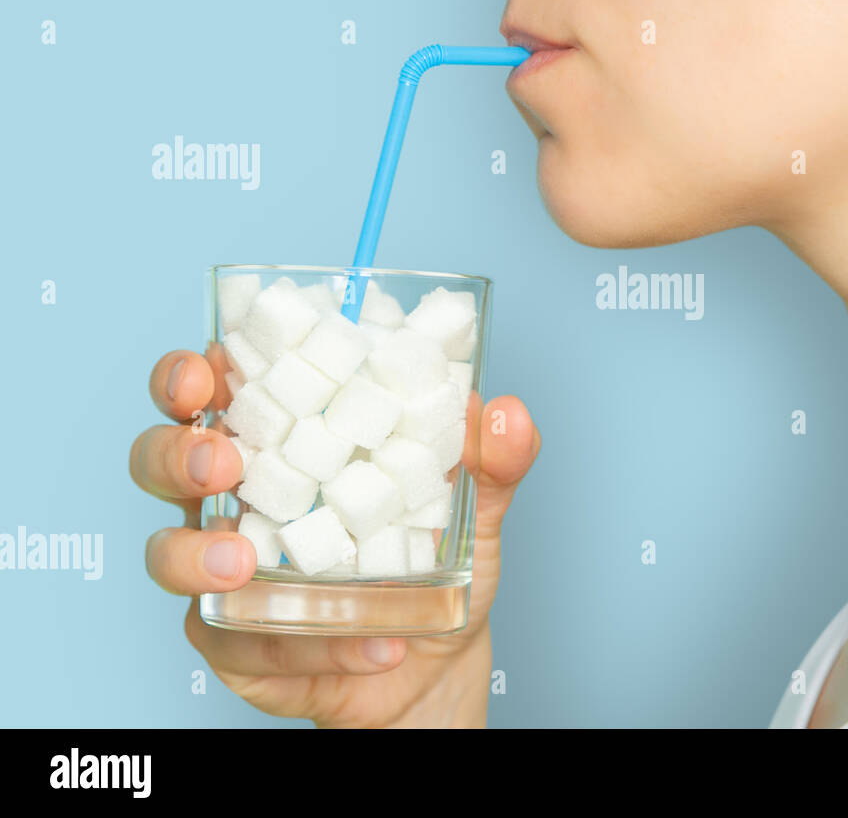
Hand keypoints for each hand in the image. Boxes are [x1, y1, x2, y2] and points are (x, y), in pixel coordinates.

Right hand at [130, 347, 540, 726]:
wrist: (434, 663)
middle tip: (222, 460)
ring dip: (199, 554)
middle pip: (160, 457)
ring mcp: (224, 570)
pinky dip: (309, 639)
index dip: (191, 372)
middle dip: (177, 451)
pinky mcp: (233, 640)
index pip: (214, 388)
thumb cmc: (435, 561)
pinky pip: (241, 638)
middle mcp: (239, 498)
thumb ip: (491, 461)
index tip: (208, 368)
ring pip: (166, 553)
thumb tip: (505, 414)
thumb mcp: (474, 507)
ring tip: (249, 564)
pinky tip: (370, 641)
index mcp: (284, 441)